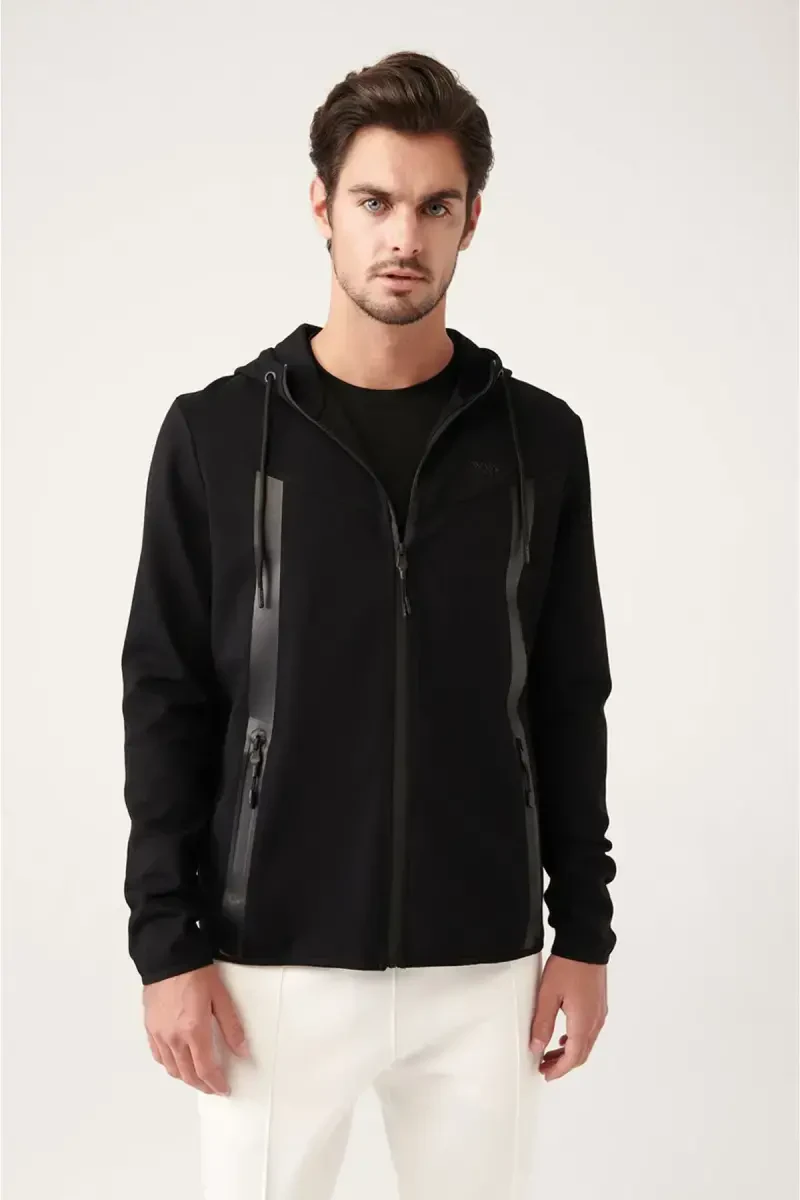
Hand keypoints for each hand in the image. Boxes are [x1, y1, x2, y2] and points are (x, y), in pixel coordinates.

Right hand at [143, 963, 250, 1094]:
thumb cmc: (196, 972)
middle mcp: (174, 1038)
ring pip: (171, 1068)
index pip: (206, 1069)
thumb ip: (231, 1026)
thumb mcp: (221, 996)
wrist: (168, 957)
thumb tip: (242, 1051)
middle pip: (188, 1074)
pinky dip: (169, 1064)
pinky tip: (176, 1062)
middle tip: (213, 1087)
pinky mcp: (149, 1028)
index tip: (224, 1089)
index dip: (216, 1083)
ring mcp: (159, 1034)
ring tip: (198, 1077)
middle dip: (202, 1084)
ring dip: (185, 1077)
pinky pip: (158, 1055)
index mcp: (194, 1030)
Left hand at [529, 954, 607, 1081]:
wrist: (586, 943)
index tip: (545, 1074)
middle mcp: (595, 1021)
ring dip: (569, 1052)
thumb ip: (542, 1023)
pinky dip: (576, 1040)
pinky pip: (590, 1031)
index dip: (559, 1069)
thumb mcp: (548, 995)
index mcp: (583, 1022)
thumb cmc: (567, 967)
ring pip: (586, 1043)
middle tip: (544, 1067)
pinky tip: (563, 1036)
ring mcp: (599, 1012)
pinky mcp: (599, 1004)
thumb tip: (536, 1048)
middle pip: (581, 1053)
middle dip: (563, 1064)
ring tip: (550, 1053)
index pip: (573, 1057)